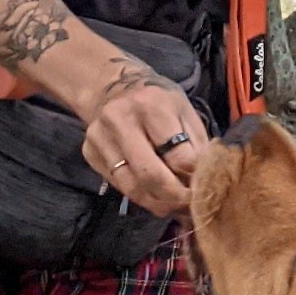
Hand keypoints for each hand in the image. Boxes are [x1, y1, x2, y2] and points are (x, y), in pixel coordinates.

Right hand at [81, 69, 209, 216]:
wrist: (112, 86)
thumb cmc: (158, 100)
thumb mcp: (185, 111)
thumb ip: (197, 145)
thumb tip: (206, 182)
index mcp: (151, 105)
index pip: (178, 157)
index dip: (194, 179)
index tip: (204, 190)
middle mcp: (120, 120)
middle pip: (150, 175)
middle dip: (174, 198)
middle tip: (189, 207)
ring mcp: (100, 137)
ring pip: (132, 188)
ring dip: (157, 204)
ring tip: (174, 207)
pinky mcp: (89, 152)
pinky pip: (119, 185)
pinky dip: (140, 196)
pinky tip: (154, 195)